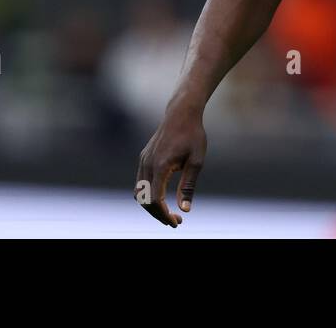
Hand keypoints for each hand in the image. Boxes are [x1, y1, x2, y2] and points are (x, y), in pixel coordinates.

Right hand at [135, 103, 206, 226]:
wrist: (181, 113)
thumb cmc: (193, 135)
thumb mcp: (196, 161)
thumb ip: (188, 186)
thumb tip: (184, 210)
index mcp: (160, 165)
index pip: (155, 199)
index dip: (164, 214)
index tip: (177, 222)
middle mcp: (147, 163)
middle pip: (144, 199)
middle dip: (158, 214)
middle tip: (175, 222)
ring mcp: (143, 160)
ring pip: (139, 192)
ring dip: (151, 206)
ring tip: (168, 213)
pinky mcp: (143, 158)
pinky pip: (140, 182)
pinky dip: (148, 194)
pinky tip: (162, 198)